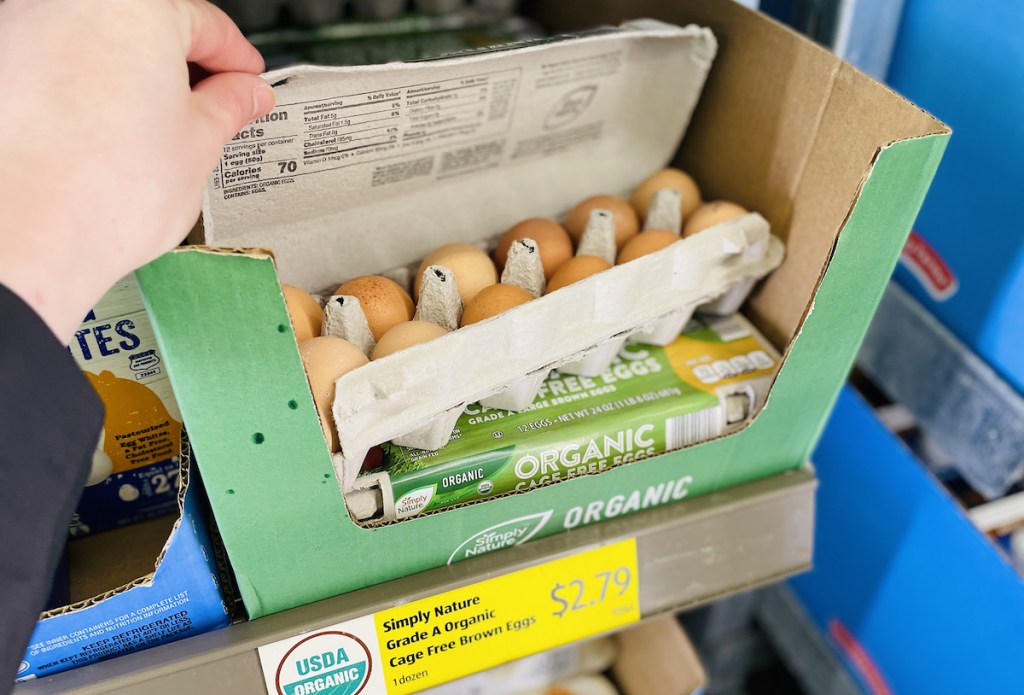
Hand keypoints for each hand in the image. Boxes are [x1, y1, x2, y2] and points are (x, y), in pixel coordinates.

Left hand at [0, 0, 274, 341]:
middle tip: (213, 111)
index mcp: (136, 6)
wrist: (26, 233)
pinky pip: (58, 67)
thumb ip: (229, 106)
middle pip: (148, 27)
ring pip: (99, 45)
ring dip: (133, 79)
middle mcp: (73, 3)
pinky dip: (87, 91)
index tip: (247, 83)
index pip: (207, 23)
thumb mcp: (200, 144)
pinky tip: (106, 137)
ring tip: (155, 133)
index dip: (238, 61)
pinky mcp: (0, 63)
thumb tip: (245, 95)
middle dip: (185, 70)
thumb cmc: (101, 189)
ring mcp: (24, 29)